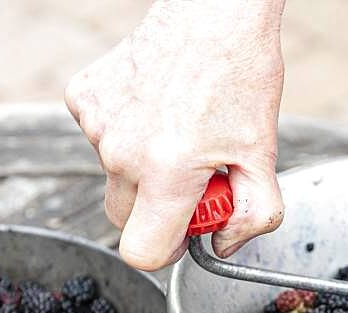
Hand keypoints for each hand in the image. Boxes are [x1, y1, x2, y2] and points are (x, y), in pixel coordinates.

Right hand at [64, 0, 286, 270]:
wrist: (214, 11)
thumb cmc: (241, 77)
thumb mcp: (264, 155)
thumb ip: (255, 215)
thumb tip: (224, 246)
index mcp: (167, 173)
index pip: (142, 253)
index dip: (168, 250)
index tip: (188, 228)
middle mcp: (123, 153)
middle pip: (124, 220)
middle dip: (157, 209)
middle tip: (193, 176)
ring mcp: (97, 124)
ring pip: (114, 176)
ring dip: (142, 167)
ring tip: (180, 129)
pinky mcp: (83, 98)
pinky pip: (99, 139)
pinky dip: (125, 133)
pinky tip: (155, 107)